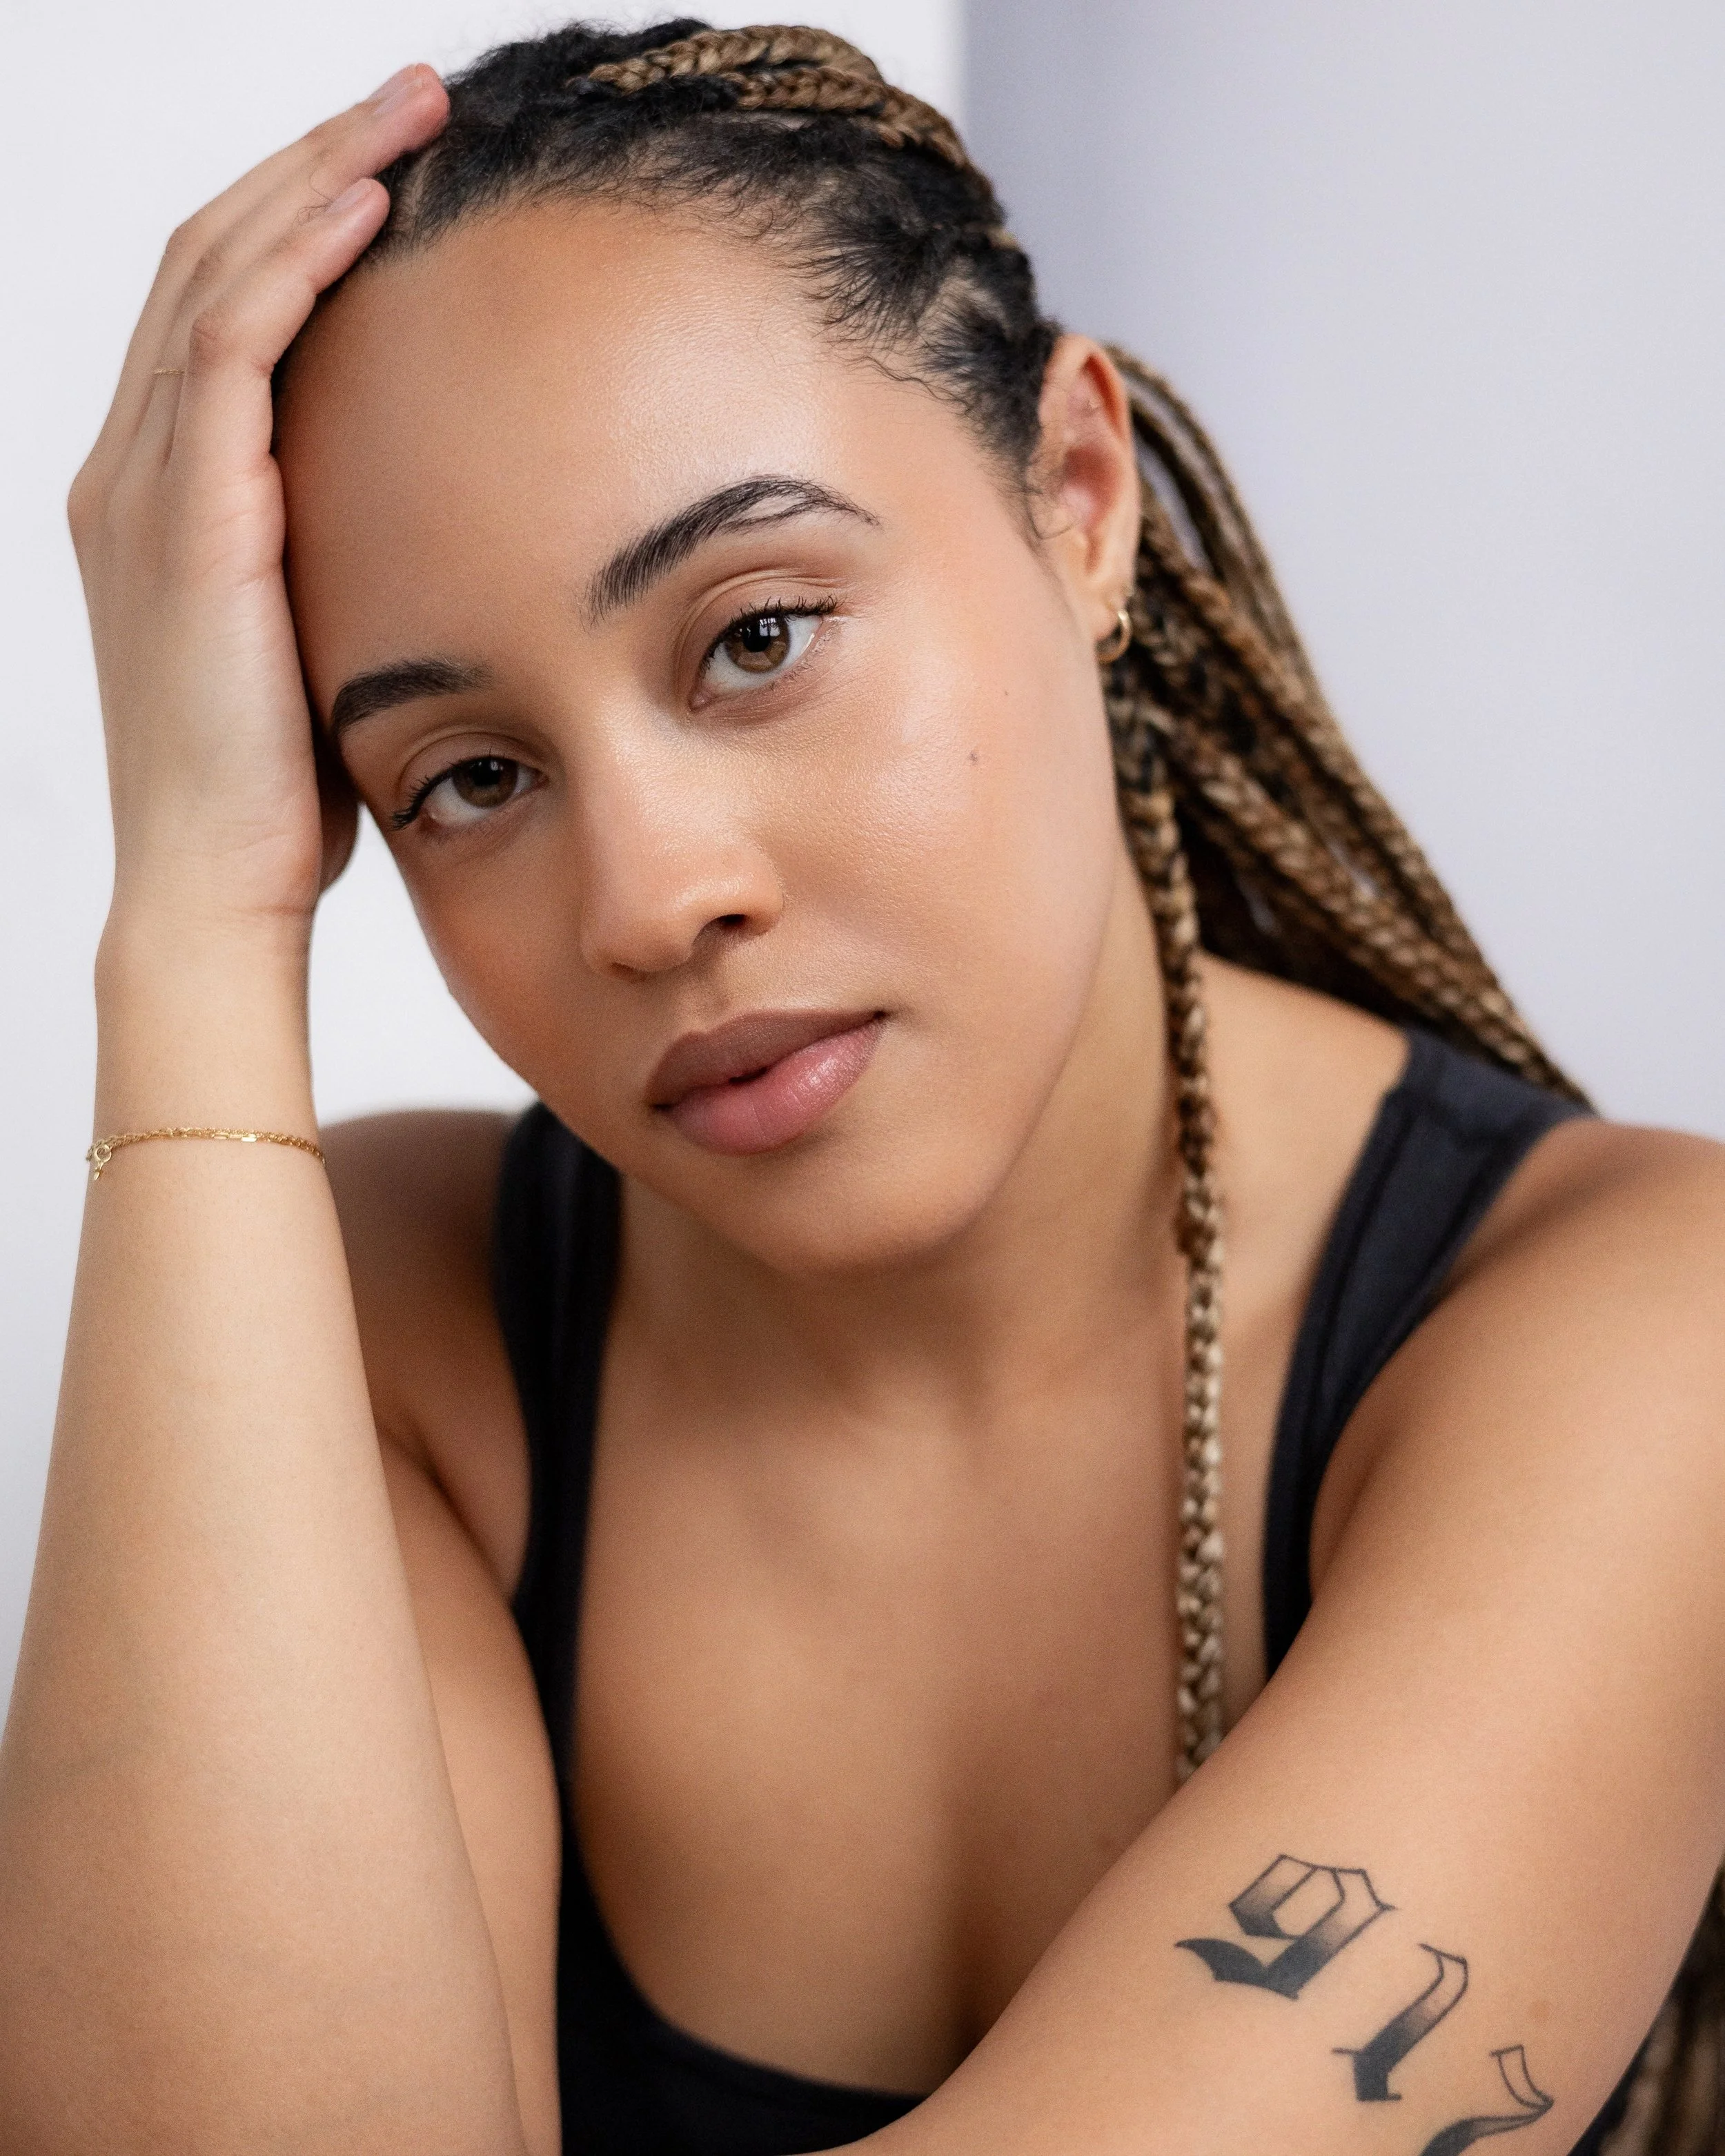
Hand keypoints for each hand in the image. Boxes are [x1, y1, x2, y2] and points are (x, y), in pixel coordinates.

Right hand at [70, 66, 448, 943]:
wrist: (215, 887)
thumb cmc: (277, 791)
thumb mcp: (315, 637)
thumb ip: (339, 557)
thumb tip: (434, 522)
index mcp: (160, 493)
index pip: (221, 306)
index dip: (301, 218)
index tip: (399, 167)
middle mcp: (131, 467)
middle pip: (213, 255)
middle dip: (313, 162)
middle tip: (415, 99)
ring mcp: (145, 485)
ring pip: (218, 273)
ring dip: (315, 178)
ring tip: (410, 112)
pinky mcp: (185, 519)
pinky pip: (234, 348)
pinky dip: (296, 262)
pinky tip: (370, 205)